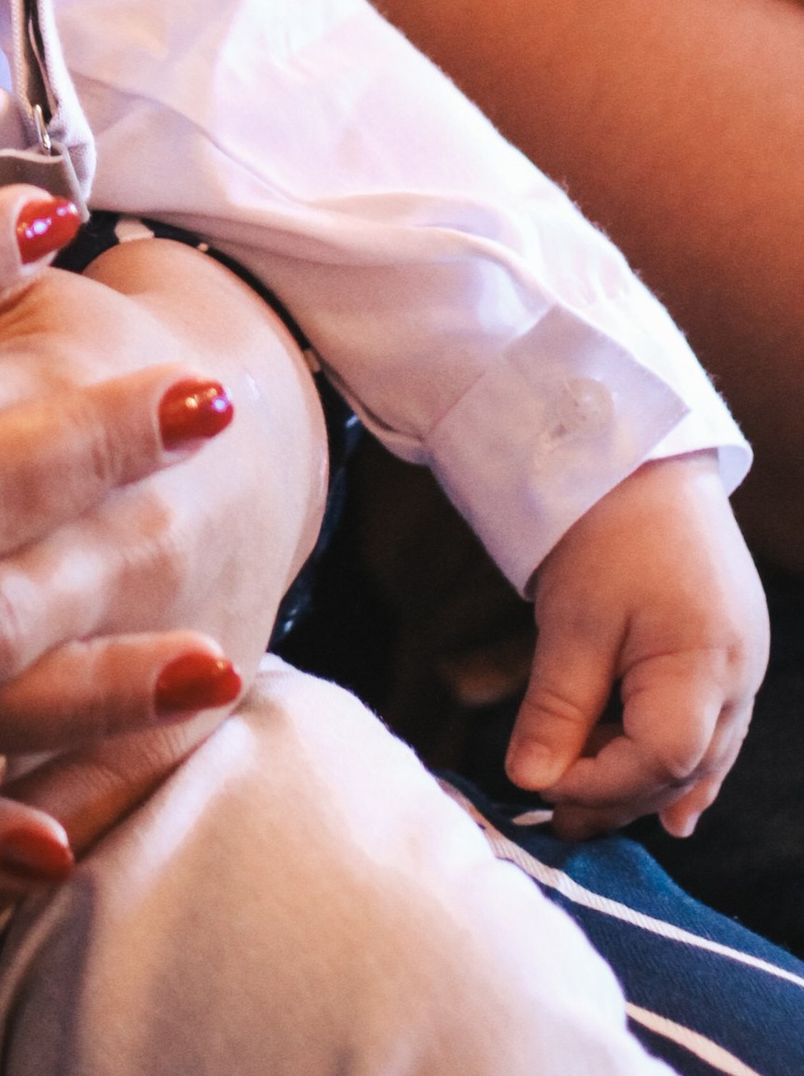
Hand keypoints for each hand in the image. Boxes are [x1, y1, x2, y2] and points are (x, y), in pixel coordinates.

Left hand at [506, 454, 766, 839]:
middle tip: (556, 823)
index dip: (598, 785)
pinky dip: (680, 763)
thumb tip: (529, 782)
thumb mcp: (572, 619)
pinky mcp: (732, 650)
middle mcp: (740, 675)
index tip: (538, 788)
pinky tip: (668, 805)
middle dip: (619, 797)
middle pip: (685, 767)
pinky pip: (713, 729)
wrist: (642, 450)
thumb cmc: (603, 525)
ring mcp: (744, 664)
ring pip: (702, 755)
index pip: (659, 760)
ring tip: (590, 814)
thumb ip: (558, 707)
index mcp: (706, 664)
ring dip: (646, 784)